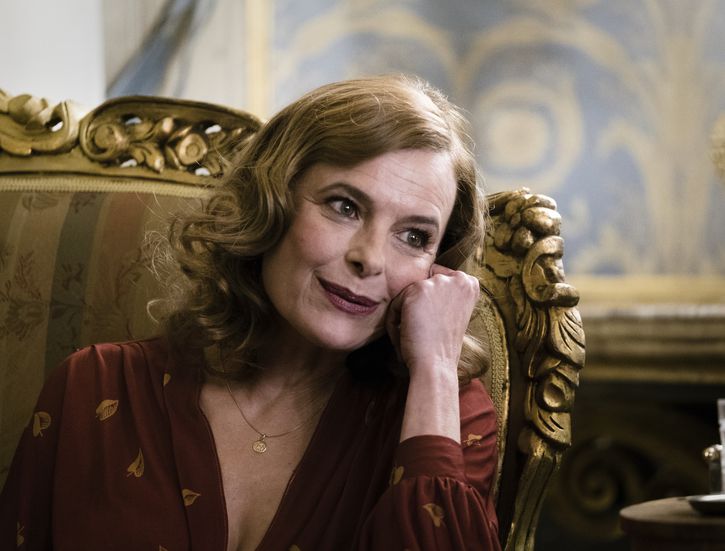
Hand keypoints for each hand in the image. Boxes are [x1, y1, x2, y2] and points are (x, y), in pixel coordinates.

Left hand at [385, 264, 479, 378]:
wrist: (436, 365)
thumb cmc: (442, 346)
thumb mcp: (453, 313)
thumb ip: (444, 294)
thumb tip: (425, 281)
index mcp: (470, 284)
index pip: (438, 278)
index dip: (429, 303)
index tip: (432, 323)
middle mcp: (458, 279)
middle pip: (422, 285)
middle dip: (416, 309)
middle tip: (421, 332)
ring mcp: (438, 283)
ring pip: (407, 294)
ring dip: (404, 316)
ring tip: (412, 336)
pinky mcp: (418, 290)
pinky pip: (395, 303)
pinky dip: (394, 321)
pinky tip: (404, 336)